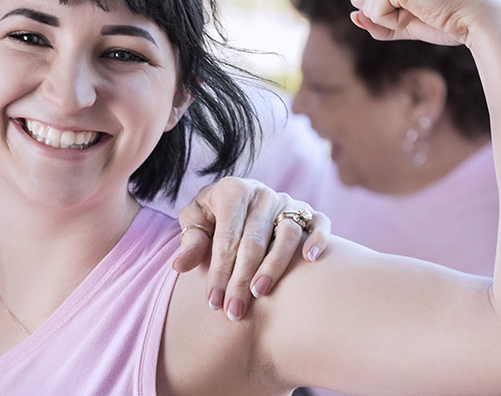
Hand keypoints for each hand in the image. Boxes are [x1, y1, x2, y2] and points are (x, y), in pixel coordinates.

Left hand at [172, 177, 331, 319]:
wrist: (239, 200)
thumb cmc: (214, 215)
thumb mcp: (196, 221)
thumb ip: (191, 242)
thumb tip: (180, 267)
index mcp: (232, 190)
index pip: (226, 238)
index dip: (219, 272)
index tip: (213, 302)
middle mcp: (262, 194)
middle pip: (254, 241)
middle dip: (241, 280)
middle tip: (234, 310)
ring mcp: (288, 202)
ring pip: (286, 234)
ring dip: (274, 266)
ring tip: (259, 293)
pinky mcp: (308, 212)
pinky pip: (319, 223)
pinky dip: (317, 239)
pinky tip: (309, 260)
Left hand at [348, 0, 500, 46]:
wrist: (483, 18)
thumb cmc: (451, 18)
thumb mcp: (406, 20)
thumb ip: (377, 19)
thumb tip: (353, 16)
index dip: (388, 9)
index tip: (422, 3)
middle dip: (385, 13)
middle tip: (422, 7)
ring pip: (362, 4)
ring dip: (389, 17)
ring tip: (423, 7)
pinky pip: (373, 13)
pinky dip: (394, 21)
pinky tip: (422, 9)